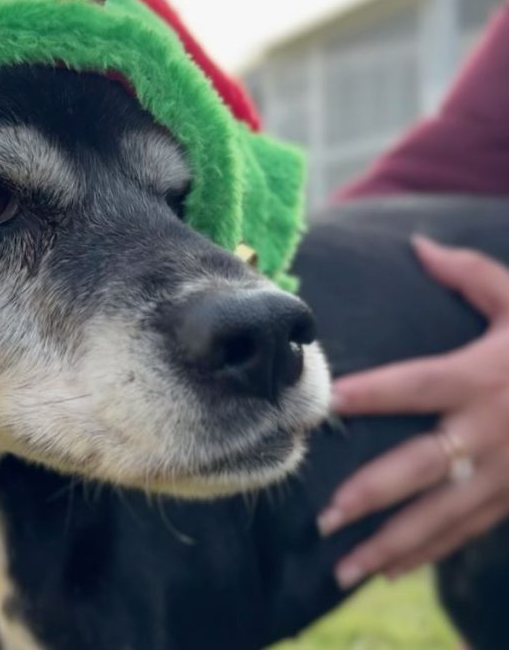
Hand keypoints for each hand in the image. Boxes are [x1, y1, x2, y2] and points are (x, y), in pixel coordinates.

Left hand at [317, 236, 508, 589]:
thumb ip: (472, 275)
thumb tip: (417, 244)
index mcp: (485, 376)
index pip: (417, 384)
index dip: (372, 392)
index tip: (327, 403)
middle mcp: (492, 429)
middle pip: (423, 467)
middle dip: (372, 495)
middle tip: (324, 517)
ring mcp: (508, 471)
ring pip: (443, 516)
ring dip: (393, 544)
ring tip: (343, 568)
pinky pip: (468, 530)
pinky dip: (429, 553)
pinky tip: (387, 570)